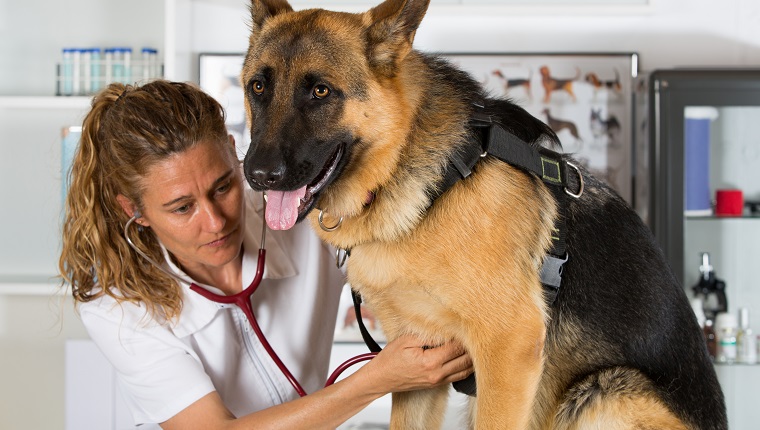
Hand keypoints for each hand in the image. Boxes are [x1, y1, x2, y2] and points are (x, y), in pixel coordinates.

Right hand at [358, 334, 473, 394]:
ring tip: (475, 343)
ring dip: (472, 357)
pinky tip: (467, 357)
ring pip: (465, 370)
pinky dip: (466, 366)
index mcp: (430, 362)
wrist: (381, 378)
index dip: (463, 336)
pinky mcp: (437, 384)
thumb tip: (446, 330)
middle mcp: (437, 374)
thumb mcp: (406, 340)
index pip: (456, 347)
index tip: (467, 325)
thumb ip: (428, 336)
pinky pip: (459, 376)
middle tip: (475, 333)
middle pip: (465, 359)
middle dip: (472, 346)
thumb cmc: (390, 359)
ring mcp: (438, 381)